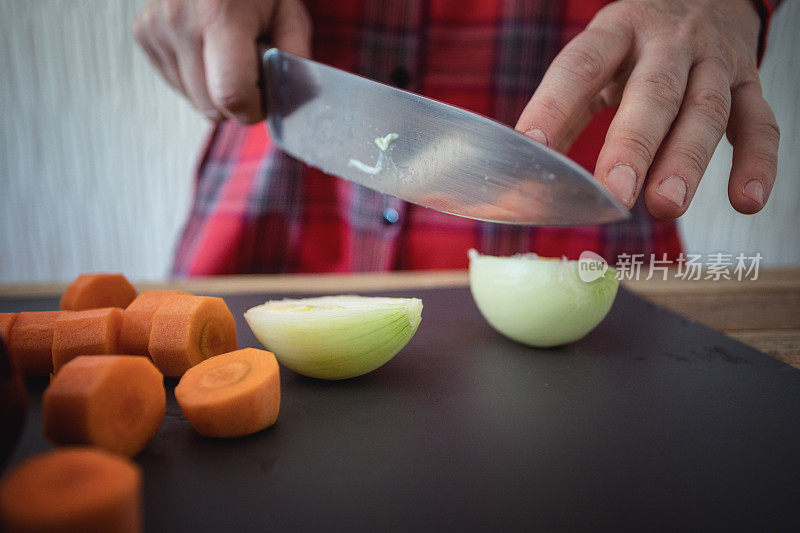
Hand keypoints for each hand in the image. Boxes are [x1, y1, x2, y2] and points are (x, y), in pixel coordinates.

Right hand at [133, 0, 311, 123]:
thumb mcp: (289, 14)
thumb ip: (294, 61)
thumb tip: (290, 104)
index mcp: (219, 14)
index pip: (231, 94)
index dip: (254, 109)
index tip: (265, 99)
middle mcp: (180, 21)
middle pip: (211, 106)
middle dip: (238, 103)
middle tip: (252, 73)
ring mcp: (156, 28)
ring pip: (194, 101)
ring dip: (217, 92)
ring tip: (229, 55)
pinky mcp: (143, 34)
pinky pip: (177, 85)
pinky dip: (198, 80)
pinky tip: (209, 51)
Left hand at [515, 0, 778, 217]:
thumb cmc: (637, 44)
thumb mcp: (598, 59)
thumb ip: (567, 109)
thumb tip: (532, 165)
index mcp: (617, 32)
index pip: (581, 66)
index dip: (553, 105)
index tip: (531, 148)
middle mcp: (669, 43)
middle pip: (654, 92)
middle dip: (634, 145)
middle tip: (616, 193)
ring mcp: (714, 62)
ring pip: (706, 110)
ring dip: (687, 161)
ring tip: (666, 205)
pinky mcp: (748, 84)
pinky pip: (761, 123)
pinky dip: (757, 163)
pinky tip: (746, 201)